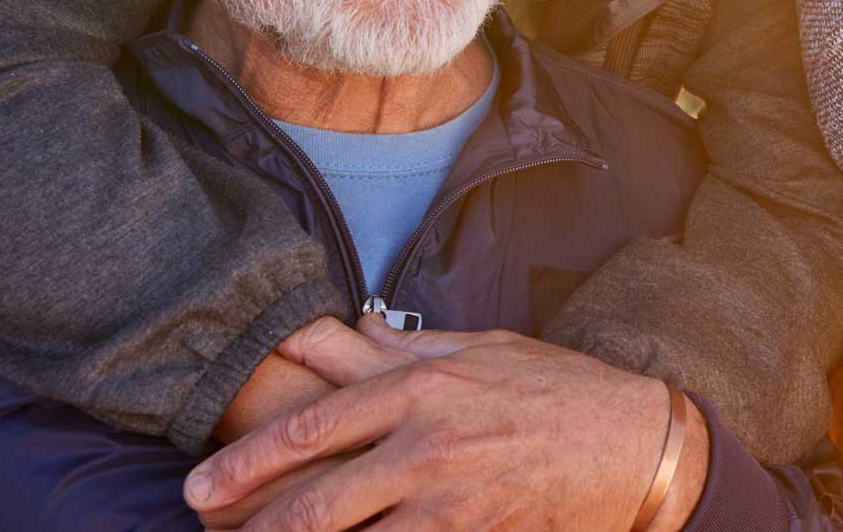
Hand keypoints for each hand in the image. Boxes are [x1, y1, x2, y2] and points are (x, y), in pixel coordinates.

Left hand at [186, 317, 703, 530]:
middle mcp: (431, 444)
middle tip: (208, 530)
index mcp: (427, 387)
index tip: (203, 484)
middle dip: (251, 524)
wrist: (639, 447)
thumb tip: (349, 331)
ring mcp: (453, 501)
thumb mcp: (487, 349)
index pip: (315, 426)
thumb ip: (412, 347)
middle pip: (315, 500)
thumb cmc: (565, 392)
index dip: (248, 461)